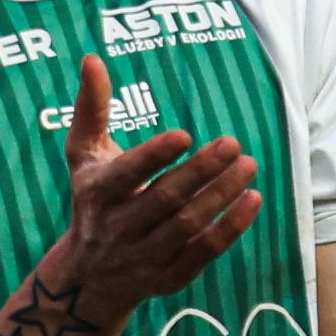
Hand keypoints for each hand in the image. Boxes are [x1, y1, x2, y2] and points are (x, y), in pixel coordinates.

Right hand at [53, 49, 263, 317]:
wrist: (89, 277)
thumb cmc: (93, 200)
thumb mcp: (83, 156)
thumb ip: (91, 109)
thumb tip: (92, 58)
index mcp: (97, 193)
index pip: (127, 175)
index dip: (154, 156)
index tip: (184, 134)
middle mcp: (119, 228)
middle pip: (166, 199)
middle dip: (201, 172)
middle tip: (233, 143)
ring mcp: (145, 256)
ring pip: (188, 226)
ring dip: (221, 196)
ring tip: (248, 165)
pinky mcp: (170, 277)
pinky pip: (204, 253)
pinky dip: (230, 229)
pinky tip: (253, 200)